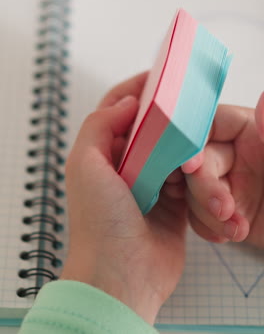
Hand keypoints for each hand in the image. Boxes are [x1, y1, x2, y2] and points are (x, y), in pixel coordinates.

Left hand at [61, 73, 186, 324]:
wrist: (121, 274)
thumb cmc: (98, 222)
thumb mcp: (85, 164)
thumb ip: (100, 125)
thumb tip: (128, 101)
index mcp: (100, 154)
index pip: (117, 109)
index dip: (135, 89)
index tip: (158, 75)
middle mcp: (124, 166)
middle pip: (149, 127)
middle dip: (166, 115)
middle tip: (185, 103)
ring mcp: (149, 183)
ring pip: (171, 150)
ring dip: (182, 146)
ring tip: (193, 140)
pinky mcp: (172, 202)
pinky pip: (187, 176)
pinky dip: (194, 171)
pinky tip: (199, 167)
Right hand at [181, 92, 263, 247]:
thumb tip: (263, 99)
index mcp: (253, 132)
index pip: (211, 125)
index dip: (194, 142)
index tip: (192, 165)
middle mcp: (236, 155)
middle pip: (198, 161)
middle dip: (204, 187)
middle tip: (223, 210)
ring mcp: (229, 184)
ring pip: (193, 190)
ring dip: (207, 213)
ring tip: (237, 230)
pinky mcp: (226, 212)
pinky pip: (198, 215)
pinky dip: (207, 227)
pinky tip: (230, 234)